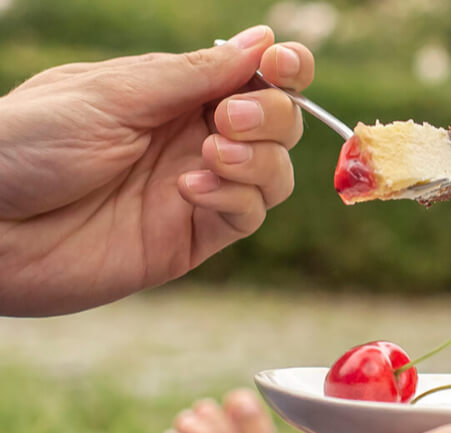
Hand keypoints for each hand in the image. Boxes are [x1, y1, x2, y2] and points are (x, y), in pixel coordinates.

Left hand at [0, 25, 314, 315]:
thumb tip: (262, 40)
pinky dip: (236, 198)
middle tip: (227, 118)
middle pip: (277, 121)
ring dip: (260, 158)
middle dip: (270, 114)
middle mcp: (192, 137)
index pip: (251, 75)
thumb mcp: (113, 93)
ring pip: (275, 171)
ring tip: (212, 155)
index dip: (283, 68)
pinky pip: (248, 214)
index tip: (285, 65)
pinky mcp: (192, 236)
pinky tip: (190, 190)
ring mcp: (197, 188)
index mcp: (173, 93)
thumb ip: (193, 75)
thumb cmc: (27, 144)